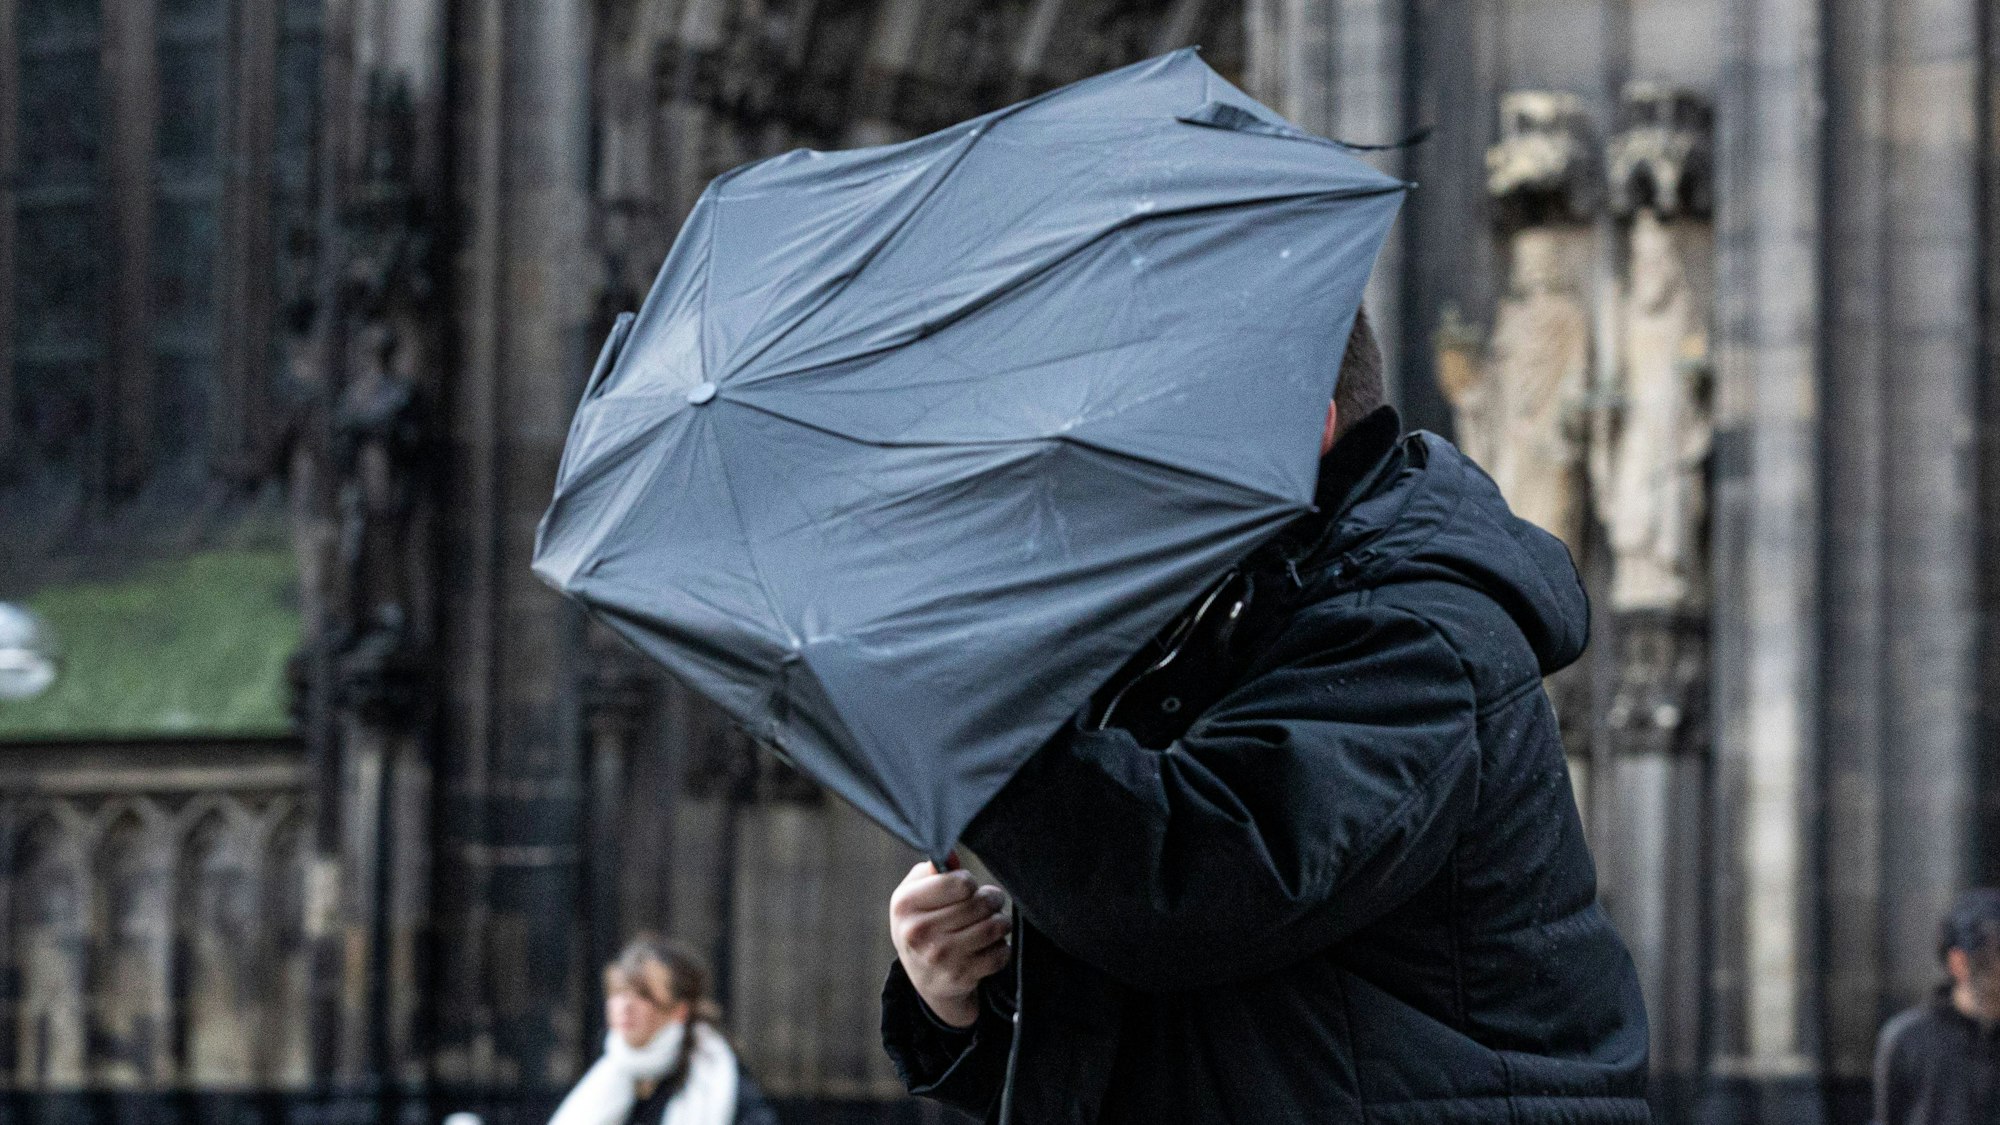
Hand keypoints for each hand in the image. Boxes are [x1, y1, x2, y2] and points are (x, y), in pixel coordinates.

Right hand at [890, 858, 1010, 1028]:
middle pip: (981, 903)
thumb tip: (951, 854)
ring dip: (1000, 922)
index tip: (965, 889)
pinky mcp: (961, 977)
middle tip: (988, 903)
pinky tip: (987, 947)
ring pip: (995, 927)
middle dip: (992, 900)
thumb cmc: (923, 921)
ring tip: (991, 922)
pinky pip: (1001, 953)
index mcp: (905, 904)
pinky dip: (1001, 947)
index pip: (961, 883)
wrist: (923, 974)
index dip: (969, 882)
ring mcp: (940, 957)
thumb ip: (932, 870)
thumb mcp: (915, 893)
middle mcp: (919, 932)